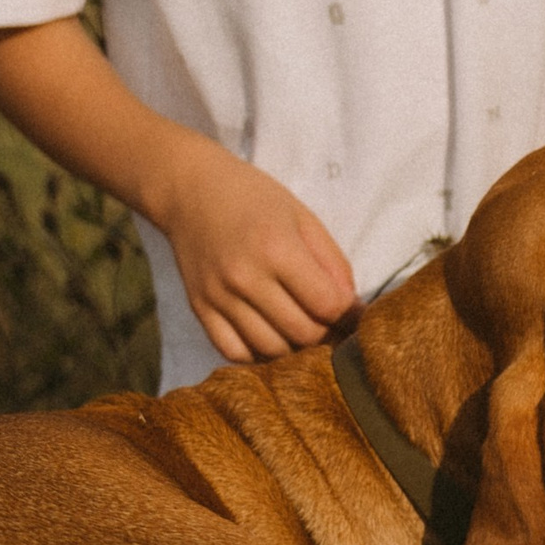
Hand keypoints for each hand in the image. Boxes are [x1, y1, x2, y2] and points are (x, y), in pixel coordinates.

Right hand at [156, 137, 356, 362]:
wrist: (190, 190)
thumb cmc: (254, 199)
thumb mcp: (303, 218)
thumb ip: (333, 263)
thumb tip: (352, 309)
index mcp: (277, 248)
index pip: (327, 305)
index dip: (349, 314)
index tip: (353, 312)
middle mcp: (245, 277)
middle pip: (303, 333)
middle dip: (326, 333)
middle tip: (329, 323)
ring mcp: (219, 297)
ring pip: (271, 350)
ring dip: (295, 347)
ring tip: (301, 328)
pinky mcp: (200, 309)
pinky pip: (236, 352)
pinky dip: (258, 354)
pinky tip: (271, 336)